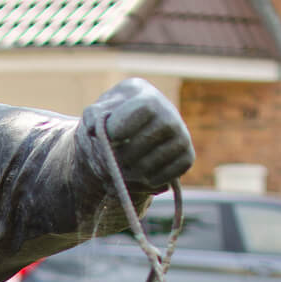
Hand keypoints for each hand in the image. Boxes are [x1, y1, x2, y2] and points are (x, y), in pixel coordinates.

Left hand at [86, 77, 194, 191]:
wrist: (134, 132)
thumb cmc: (113, 121)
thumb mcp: (98, 113)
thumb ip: (93, 117)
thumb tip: (95, 128)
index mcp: (148, 98)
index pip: (141, 111)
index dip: (119, 128)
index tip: (108, 138)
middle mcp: (170, 116)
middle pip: (140, 144)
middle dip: (118, 158)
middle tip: (108, 161)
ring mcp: (182, 137)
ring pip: (148, 167)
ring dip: (127, 175)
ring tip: (119, 170)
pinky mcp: (187, 158)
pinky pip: (160, 180)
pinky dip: (143, 183)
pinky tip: (136, 174)